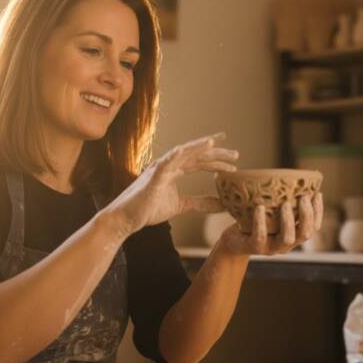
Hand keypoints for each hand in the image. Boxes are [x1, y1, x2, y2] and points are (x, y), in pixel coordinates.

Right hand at [103, 133, 238, 239]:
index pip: (199, 161)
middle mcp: (169, 165)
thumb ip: (199, 203)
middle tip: (236, 154)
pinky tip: (193, 148)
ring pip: (185, 153)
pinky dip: (181, 152)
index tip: (233, 159)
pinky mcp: (154, 174)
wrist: (126, 219)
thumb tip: (220, 204)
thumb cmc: (148, 210)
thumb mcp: (180, 206)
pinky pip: (169, 160)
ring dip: (202, 148)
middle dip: (216, 153)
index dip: (215, 158)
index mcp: (174, 170)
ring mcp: (161, 167)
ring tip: (218, 143)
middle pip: (196, 155)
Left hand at [217, 192, 323, 255]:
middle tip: (303, 197)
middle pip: (305, 234)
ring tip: (286, 204)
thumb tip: (289, 176)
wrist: (233, 241)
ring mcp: (271, 248)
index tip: (317, 194)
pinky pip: (260, 237)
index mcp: (293, 235)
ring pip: (287, 238)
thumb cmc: (253, 222)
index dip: (318, 212)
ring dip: (288, 220)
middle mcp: (286, 244)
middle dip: (307, 215)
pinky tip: (259, 207)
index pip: (313, 227)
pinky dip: (260, 222)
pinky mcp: (255, 248)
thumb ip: (280, 202)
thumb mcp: (270, 213)